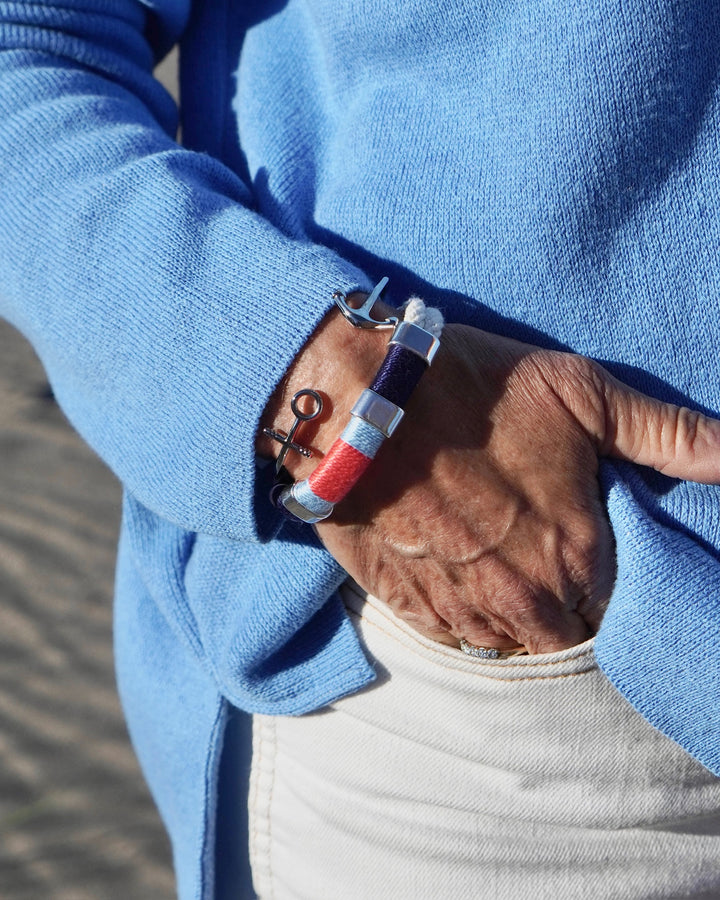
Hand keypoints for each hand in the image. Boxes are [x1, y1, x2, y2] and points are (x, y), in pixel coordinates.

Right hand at [259, 310, 719, 652]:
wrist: (355, 400)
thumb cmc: (472, 388)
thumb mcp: (583, 394)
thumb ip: (671, 436)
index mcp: (577, 550)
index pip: (617, 602)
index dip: (602, 572)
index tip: (580, 541)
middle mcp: (525, 595)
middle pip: (565, 632)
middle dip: (562, 603)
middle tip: (538, 554)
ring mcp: (462, 605)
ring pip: (508, 640)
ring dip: (511, 613)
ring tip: (497, 563)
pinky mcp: (409, 604)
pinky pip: (454, 637)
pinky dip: (463, 615)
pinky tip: (457, 573)